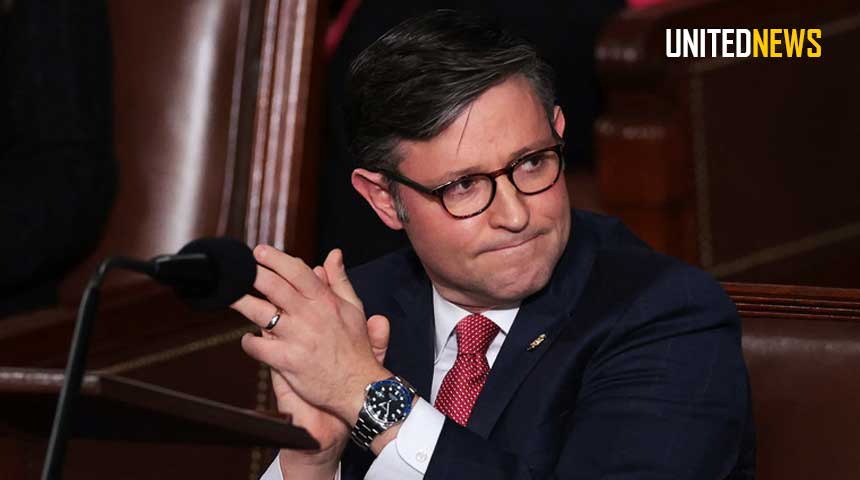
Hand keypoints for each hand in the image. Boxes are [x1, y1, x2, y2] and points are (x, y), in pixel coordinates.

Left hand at [232, 248, 390, 468]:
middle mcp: (310, 316)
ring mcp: (297, 338)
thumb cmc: (355, 347)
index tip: (260, 252)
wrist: (358, 385)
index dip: (276, 259)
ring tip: (229, 295)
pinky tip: (249, 339)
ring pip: (261, 314)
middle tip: (239, 268)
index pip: (297, 272)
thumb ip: (339, 280)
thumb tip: (334, 255)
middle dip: (252, 274)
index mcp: (325, 301)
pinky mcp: (288, 361)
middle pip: (275, 287)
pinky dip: (249, 342)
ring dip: (241, 302)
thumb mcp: (353, 308)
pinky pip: (260, 347)